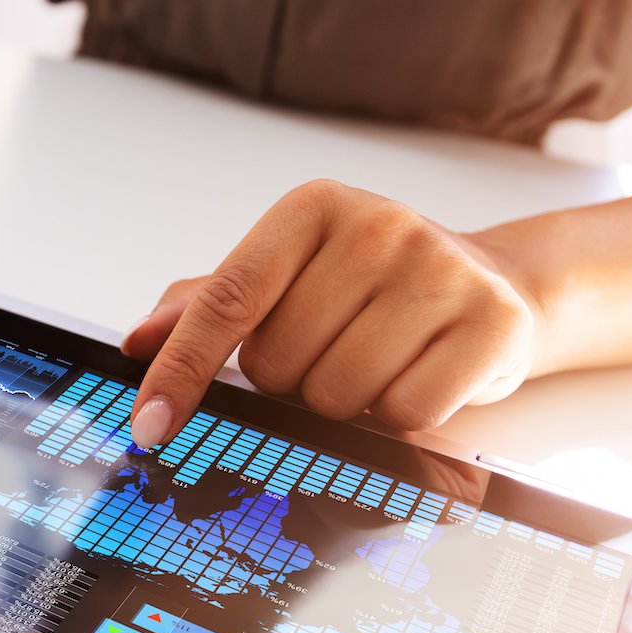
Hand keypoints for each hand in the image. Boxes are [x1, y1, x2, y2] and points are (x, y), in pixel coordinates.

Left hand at [121, 179, 542, 442]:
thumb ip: (210, 306)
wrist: (492, 281)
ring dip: (344, 401)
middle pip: (280, 361)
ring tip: (376, 361)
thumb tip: (139, 340)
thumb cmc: (371, 285)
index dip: (182, 368)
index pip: (228, 298)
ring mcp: (441, 270)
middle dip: (292, 379)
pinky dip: (399, 415)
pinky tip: (418, 374)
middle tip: (332, 350)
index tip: (150, 424)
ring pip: (338, 393)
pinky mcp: (492, 322)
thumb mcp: (290, 276)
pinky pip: (406, 413)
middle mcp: (378, 225)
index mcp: (312, 207)